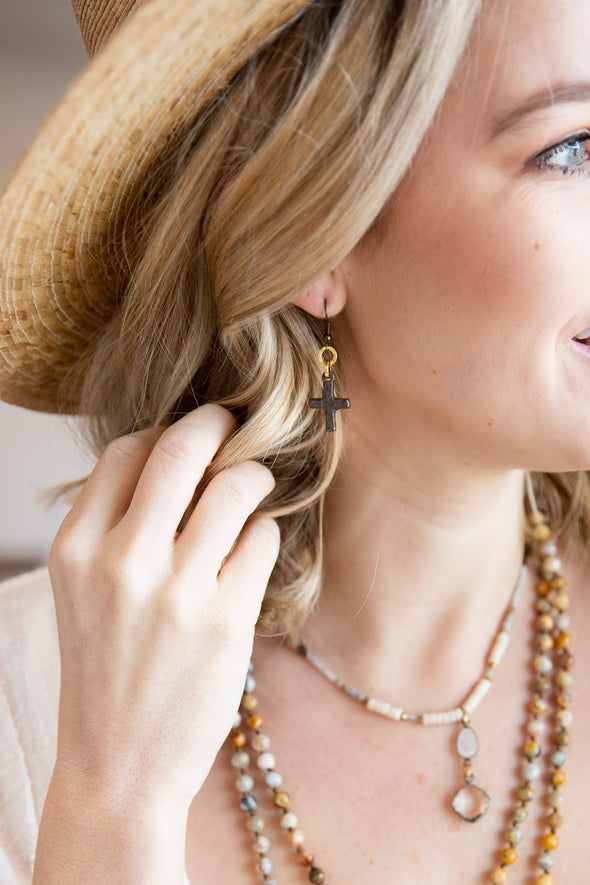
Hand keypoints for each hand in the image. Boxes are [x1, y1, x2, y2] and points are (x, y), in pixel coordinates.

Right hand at [47, 404, 278, 811]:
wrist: (117, 767)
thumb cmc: (103, 671)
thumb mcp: (82, 591)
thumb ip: (115, 525)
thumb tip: (174, 457)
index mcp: (75, 548)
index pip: (126, 450)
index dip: (164, 431)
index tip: (189, 435)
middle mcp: (121, 561)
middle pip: (181, 448)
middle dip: (217, 423)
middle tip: (236, 422)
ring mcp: (176, 591)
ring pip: (236, 487)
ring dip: (254, 475)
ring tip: (257, 483)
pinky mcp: (226, 621)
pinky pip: (262, 539)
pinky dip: (265, 531)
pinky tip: (255, 546)